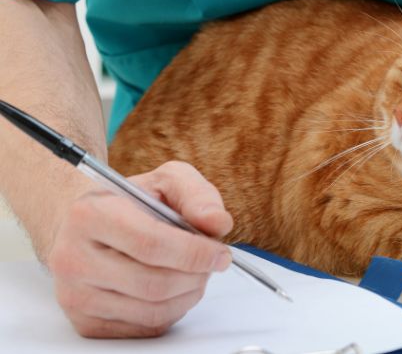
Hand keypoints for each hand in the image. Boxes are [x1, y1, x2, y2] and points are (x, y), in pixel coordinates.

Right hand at [47, 161, 233, 337]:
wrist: (87, 225)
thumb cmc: (132, 200)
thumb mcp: (166, 180)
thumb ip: (196, 195)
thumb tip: (217, 223)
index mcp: (91, 214)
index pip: (151, 243)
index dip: (194, 252)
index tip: (221, 253)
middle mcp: (73, 257)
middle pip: (153, 283)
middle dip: (196, 275)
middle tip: (214, 262)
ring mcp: (76, 295)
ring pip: (151, 311)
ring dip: (189, 293)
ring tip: (198, 272)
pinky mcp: (85, 323)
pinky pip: (144, 328)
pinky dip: (174, 310)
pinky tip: (177, 288)